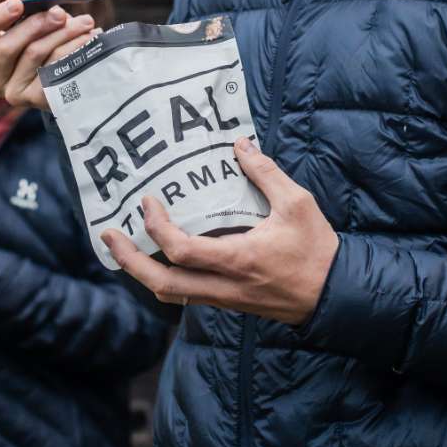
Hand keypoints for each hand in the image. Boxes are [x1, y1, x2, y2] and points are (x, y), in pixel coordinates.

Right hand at [0, 0, 100, 110]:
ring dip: (63, 33)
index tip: (19, 4)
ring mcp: (14, 93)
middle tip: (61, 12)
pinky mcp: (36, 101)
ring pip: (34, 53)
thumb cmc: (55, 50)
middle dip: (36, 23)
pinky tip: (90, 40)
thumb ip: (30, 8)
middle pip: (7, 45)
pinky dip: (74, 49)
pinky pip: (54, 67)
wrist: (79, 87)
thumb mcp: (42, 27)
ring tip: (86, 23)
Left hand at [100, 137, 336, 324]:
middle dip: (129, 261)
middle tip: (108, 236)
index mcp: (239, 259)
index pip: (182, 251)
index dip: (156, 228)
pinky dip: (164, 277)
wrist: (339, 296)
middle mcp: (225, 285)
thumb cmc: (319, 251)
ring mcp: (225, 298)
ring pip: (171, 294)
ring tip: (123, 247)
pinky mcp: (228, 302)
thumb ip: (266, 174)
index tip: (146, 203)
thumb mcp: (298, 205)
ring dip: (141, 272)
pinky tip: (156, 259)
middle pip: (163, 284)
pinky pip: (186, 295)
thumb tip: (240, 144)